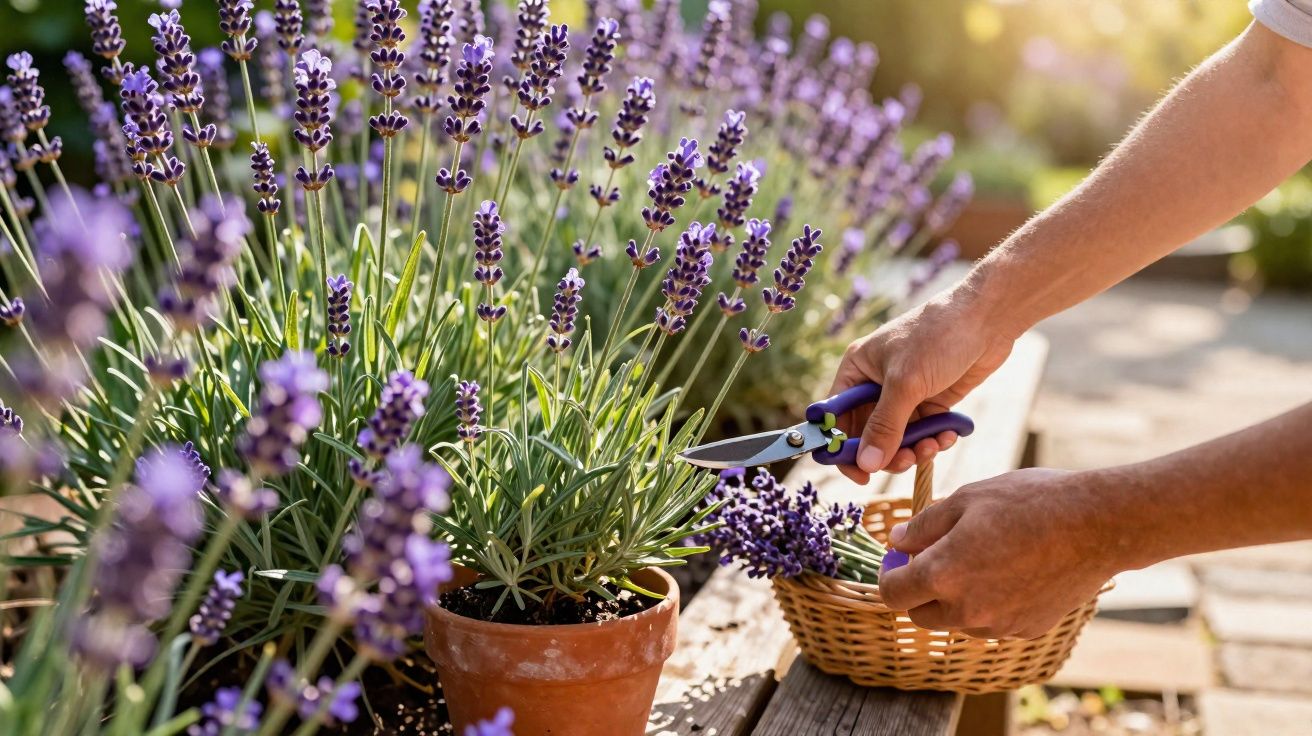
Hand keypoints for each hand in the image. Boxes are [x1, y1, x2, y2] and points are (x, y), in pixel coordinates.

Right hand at [829, 285, 1014, 482]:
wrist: (987, 317)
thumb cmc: (937, 336)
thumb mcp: (906, 383)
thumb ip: (885, 426)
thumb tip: (866, 464)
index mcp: (857, 370)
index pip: (836, 418)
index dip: (842, 448)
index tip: (860, 474)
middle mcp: (876, 384)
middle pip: (868, 434)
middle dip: (887, 452)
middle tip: (907, 460)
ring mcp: (905, 394)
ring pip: (899, 438)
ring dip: (914, 449)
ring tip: (933, 445)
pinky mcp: (931, 400)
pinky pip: (924, 432)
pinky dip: (935, 439)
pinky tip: (949, 434)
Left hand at [877, 468, 1116, 638]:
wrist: (1098, 524)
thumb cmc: (1030, 502)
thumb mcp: (967, 499)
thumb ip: (923, 526)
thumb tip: (896, 543)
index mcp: (944, 574)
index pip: (893, 595)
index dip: (890, 576)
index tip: (899, 560)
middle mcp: (967, 609)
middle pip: (921, 615)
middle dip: (921, 591)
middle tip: (939, 557)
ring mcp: (999, 625)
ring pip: (957, 621)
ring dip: (957, 599)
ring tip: (984, 558)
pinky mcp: (1027, 629)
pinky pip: (993, 623)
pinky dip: (991, 604)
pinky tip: (1014, 571)